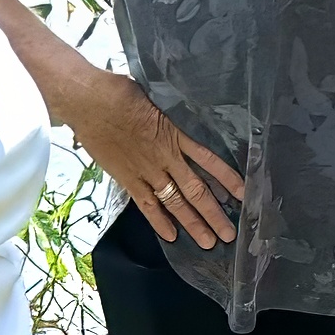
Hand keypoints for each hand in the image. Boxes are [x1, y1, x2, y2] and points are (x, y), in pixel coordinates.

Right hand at [48, 49, 243, 251]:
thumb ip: (170, 114)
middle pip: (196, 190)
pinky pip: (146, 204)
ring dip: (192, 223)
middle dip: (214, 213)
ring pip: (175, 202)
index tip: (244, 194)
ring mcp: (147, 170)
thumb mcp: (156, 97)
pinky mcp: (127, 178)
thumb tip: (180, 113)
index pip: (209, 160)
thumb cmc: (121, 92)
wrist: (90, 101)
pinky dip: (159, 220)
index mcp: (175, 134)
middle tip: (229, 234)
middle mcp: (166, 157)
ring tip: (208, 242)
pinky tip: (171, 236)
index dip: (227, 178)